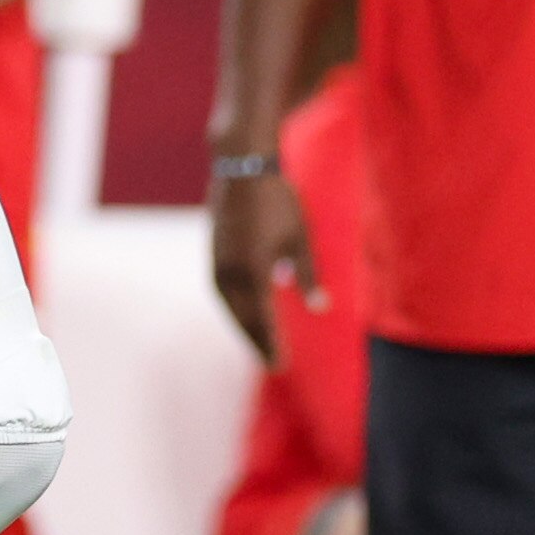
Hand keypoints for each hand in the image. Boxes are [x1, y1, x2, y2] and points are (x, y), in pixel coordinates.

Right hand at [209, 167, 315, 364]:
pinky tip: (243, 314)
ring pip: (230, 307)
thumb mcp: (300, 238)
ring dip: (244, 328)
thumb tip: (320, 308)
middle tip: (273, 364)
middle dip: (258, 342)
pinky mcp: (213, 255)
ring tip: (258, 343)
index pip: (264, 319)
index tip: (282, 365)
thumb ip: (308, 275)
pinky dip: (234, 309)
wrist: (242, 169)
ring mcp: (218, 263)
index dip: (273, 343)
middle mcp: (231, 272)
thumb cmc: (279, 202)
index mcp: (255, 270)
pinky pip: (223, 293)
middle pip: (244, 319)